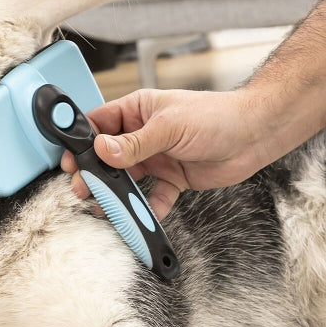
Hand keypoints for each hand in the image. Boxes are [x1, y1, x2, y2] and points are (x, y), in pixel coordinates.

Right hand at [61, 88, 271, 219]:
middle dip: (94, 171)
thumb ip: (134, 143)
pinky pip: (155, 196)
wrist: (255, 135)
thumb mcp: (169, 126)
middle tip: (82, 187)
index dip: (83, 140)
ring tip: (104, 205)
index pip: (100, 123)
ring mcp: (157, 157)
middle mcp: (143, 134)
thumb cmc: (215, 116)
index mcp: (137, 110)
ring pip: (128, 178)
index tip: (71, 158)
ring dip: (116, 192)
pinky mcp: (173, 178)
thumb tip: (102, 149)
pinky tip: (141, 216)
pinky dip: (148, 208)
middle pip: (109, 155)